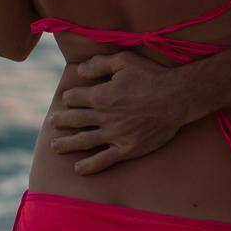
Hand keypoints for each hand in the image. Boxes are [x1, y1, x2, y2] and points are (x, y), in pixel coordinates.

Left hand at [50, 53, 190, 173]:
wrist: (177, 98)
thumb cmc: (152, 75)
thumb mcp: (125, 61)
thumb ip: (100, 64)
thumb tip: (80, 71)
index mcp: (101, 95)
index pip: (74, 98)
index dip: (69, 97)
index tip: (69, 99)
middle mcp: (103, 117)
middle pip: (74, 120)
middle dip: (61, 121)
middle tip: (53, 122)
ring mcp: (114, 135)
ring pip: (83, 141)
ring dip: (67, 144)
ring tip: (55, 147)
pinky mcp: (126, 148)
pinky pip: (104, 160)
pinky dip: (89, 166)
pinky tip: (79, 169)